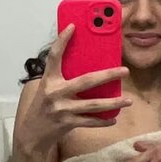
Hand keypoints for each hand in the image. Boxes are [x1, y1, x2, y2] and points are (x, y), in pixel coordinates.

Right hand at [15, 24, 132, 155]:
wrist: (31, 134)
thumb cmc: (44, 106)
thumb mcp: (49, 87)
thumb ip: (63, 76)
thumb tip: (89, 62)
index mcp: (49, 80)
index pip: (54, 56)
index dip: (62, 40)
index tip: (73, 27)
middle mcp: (55, 93)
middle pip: (86, 80)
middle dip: (108, 75)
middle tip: (125, 70)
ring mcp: (62, 109)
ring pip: (93, 105)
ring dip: (113, 103)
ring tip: (128, 100)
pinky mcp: (67, 123)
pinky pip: (90, 121)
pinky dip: (104, 121)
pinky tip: (114, 118)